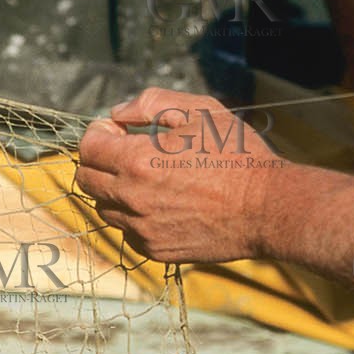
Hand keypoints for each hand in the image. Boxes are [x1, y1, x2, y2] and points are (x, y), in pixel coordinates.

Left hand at [76, 88, 281, 263]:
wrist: (267, 208)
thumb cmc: (238, 155)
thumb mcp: (200, 110)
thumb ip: (151, 103)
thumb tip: (118, 114)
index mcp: (138, 161)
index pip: (87, 147)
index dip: (100, 132)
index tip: (119, 130)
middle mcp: (133, 199)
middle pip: (86, 179)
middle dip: (100, 161)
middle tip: (128, 152)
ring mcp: (142, 229)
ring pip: (104, 208)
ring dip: (116, 190)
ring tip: (149, 179)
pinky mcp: (156, 251)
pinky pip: (128, 232)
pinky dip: (135, 217)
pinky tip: (163, 204)